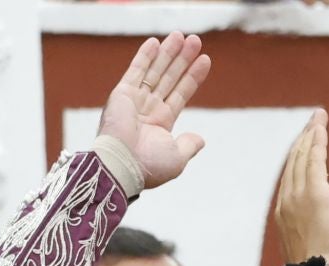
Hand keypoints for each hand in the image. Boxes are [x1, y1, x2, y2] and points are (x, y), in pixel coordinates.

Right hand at [96, 34, 211, 189]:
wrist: (124, 165)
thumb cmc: (150, 167)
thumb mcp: (177, 158)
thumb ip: (188, 145)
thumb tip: (200, 139)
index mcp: (161, 123)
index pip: (181, 94)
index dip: (193, 77)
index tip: (205, 60)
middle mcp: (148, 109)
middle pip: (170, 78)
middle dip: (183, 59)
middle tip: (196, 40)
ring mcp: (135, 100)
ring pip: (156, 71)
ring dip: (169, 53)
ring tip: (182, 36)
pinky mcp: (122, 94)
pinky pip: (136, 71)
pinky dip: (145, 56)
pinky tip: (156, 43)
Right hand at [274, 111, 328, 265]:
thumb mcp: (309, 250)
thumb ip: (311, 236)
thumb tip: (323, 241)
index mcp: (283, 214)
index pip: (290, 179)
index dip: (297, 159)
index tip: (305, 145)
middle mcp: (285, 201)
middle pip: (293, 163)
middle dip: (303, 140)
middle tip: (313, 122)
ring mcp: (297, 196)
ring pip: (302, 157)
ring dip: (310, 135)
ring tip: (318, 118)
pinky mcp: (314, 193)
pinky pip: (314, 160)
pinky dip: (317, 142)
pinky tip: (320, 128)